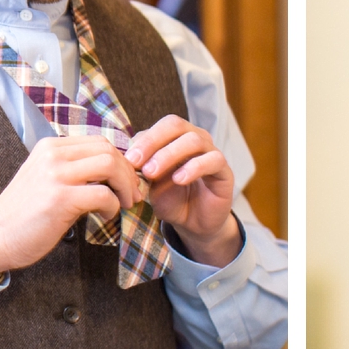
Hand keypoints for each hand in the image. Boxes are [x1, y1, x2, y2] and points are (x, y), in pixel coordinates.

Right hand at [0, 135, 142, 275]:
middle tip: (132, 194)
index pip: (99, 142)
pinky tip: (106, 215)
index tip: (126, 180)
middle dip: (128, 173)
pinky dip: (112, 206)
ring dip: (125, 186)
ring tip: (124, 203)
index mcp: (50, 147)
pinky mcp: (60, 198)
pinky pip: (103, 194)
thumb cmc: (23, 214)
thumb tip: (113, 172)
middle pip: (109, 150)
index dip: (120, 161)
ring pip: (110, 165)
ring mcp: (55, 175)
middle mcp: (52, 155)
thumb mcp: (46, 179)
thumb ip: (73, 170)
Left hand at [126, 115, 240, 266]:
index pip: (162, 126)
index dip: (144, 139)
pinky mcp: (224, 171)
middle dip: (153, 142)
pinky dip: (193, 168)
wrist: (192, 223)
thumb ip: (141, 165)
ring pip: (194, 140)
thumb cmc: (171, 198)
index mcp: (177, 138)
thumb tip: (124, 153)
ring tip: (152, 173)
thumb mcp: (150, 181)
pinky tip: (178, 179)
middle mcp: (196, 139)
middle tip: (137, 163)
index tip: (127, 159)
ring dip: (169, 155)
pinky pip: (212, 160)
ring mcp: (212, 153)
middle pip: (176, 125)